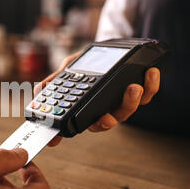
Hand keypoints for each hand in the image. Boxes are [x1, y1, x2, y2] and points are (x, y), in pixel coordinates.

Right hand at [34, 51, 159, 145]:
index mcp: (87, 107)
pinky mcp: (141, 92)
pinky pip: (148, 94)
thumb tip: (39, 90)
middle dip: (108, 122)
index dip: (67, 134)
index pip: (78, 123)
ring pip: (128, 110)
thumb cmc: (86, 62)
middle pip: (107, 122)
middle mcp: (105, 109)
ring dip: (132, 101)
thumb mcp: (68, 68)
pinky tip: (151, 72)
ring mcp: (122, 102)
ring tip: (134, 87)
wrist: (107, 47)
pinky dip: (151, 86)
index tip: (57, 140)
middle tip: (108, 117)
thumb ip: (55, 79)